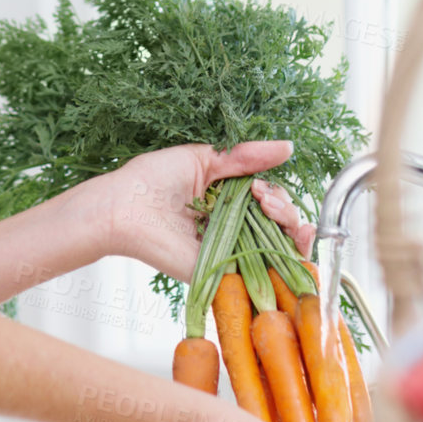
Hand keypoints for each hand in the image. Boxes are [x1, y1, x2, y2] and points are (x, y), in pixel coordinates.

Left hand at [93, 141, 310, 280]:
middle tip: (263, 198)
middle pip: (282, 225)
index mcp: (229, 200)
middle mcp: (234, 228)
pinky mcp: (226, 272)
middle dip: (285, 209)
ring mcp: (232, 251)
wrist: (125, 206)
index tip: (260, 187)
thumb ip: (246, 156)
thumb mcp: (205, 159)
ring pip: (281, 247)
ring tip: (268, 208)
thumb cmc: (153, 179)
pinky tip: (297, 239)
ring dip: (290, 225)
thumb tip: (288, 147)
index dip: (277, 195)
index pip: (271, 202)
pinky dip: (293, 260)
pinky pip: (268, 274)